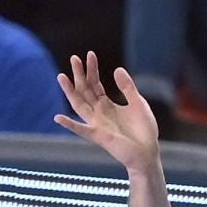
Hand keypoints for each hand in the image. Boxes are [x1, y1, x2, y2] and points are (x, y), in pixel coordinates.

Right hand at [56, 53, 160, 171]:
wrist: (148, 152)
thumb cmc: (144, 131)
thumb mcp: (138, 102)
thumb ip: (127, 87)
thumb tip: (117, 69)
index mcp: (108, 106)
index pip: (95, 85)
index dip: (92, 70)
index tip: (89, 54)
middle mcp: (99, 113)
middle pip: (85, 91)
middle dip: (79, 74)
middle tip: (74, 58)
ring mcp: (97, 124)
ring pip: (79, 105)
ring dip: (69, 91)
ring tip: (61, 76)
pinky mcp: (99, 136)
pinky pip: (82, 130)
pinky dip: (70, 124)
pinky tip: (58, 118)